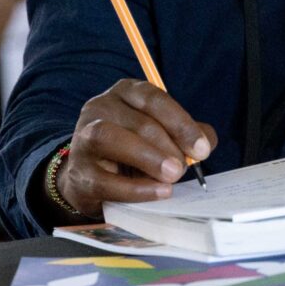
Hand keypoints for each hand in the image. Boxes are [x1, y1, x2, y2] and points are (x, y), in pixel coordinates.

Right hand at [59, 79, 215, 218]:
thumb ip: (185, 135)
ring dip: (148, 158)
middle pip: (139, 122)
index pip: (153, 98)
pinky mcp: (79, 172)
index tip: (201, 149)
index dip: (180, 122)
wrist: (91, 177)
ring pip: (111, 139)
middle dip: (168, 147)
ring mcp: (84, 138)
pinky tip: (158, 193)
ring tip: (173, 176)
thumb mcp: (161, 135)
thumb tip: (206, 142)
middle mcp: (100, 107)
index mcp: (125, 93)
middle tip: (183, 169)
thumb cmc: (133, 151)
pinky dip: (136, 189)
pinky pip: (106, 180)